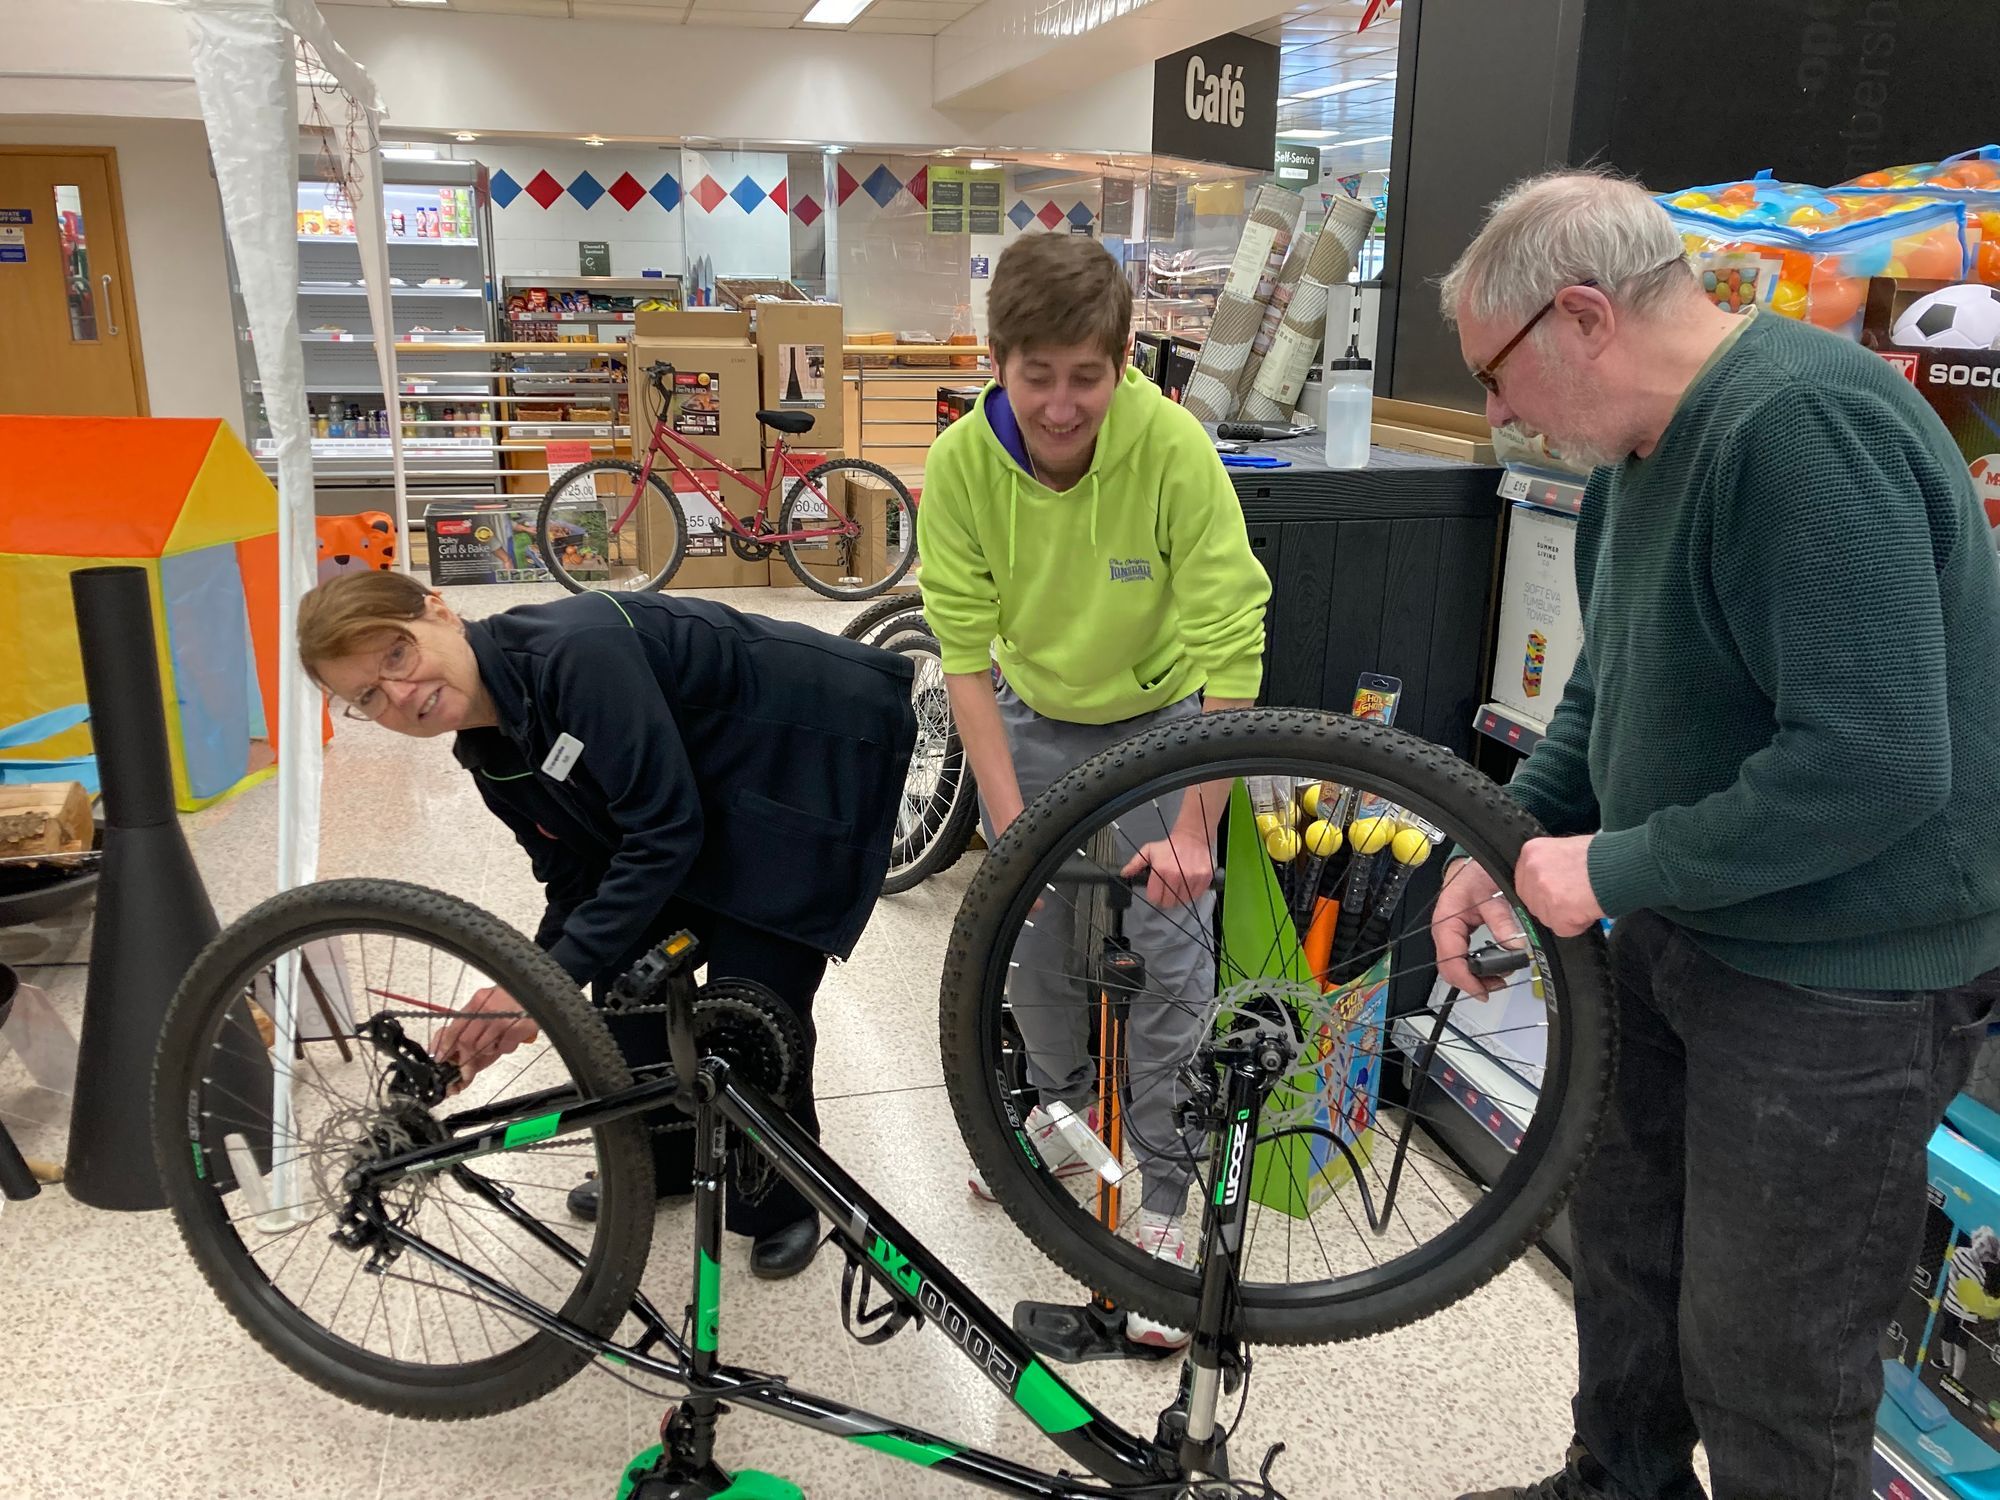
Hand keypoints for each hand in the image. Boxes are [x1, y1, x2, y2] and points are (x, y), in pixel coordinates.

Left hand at [432, 986, 538, 1094]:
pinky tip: (511, 1037)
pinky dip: (505, 1047)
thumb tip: (456, 1039)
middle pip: (467, 1041)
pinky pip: (504, 1048)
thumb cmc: (516, 995)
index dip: (445, 1045)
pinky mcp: (517, 1029)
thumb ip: (474, 1016)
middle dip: (467, 1054)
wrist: (541, 988)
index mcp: (478, 1000)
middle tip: (470, 1060)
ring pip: (484, 1047)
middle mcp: (488, 1009)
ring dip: (489, 1049)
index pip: (454, 1026)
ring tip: (497, 1040)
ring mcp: (502, 1020)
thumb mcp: (490, 998)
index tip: (441, 1056)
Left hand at [1122, 827, 1213, 908]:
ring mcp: (1192, 878)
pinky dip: (1191, 894)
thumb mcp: (1149, 851)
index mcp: (1162, 869)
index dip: (1154, 896)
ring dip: (1179, 898)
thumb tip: (1124, 874)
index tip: (1156, 892)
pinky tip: (1187, 885)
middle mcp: (1177, 875)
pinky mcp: (1204, 879)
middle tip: (1167, 890)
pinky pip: (1195, 896)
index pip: (1154, 898)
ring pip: (1182, 901)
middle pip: (1168, 902)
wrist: (1192, 837)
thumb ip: (1135, 864)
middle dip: (1166, 899)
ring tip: (1177, 887)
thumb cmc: (1170, 846)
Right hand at [1432, 857, 1527, 996]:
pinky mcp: (1457, 933)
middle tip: (1495, 986)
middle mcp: (1444, 930)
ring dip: (1474, 976)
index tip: (1483, 991)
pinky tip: (1489, 968)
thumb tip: (1514, 948)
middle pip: (1449, 968)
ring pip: (1454, 965)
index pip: (1450, 961)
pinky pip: (1460, 956)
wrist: (1474, 863)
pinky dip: (1474, 966)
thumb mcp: (1493, 897)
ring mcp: (1449, 932)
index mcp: (1446, 921)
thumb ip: (1502, 922)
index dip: (1466, 980)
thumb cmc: (1476, 873)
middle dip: (1471, 982)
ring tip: (1497, 978)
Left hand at [1514, 835, 1604, 937]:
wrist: (1621, 865)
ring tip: (1584, 901)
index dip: (1543, 892)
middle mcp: (1532, 869)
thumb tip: (1547, 883)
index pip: (1524, 882)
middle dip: (1553, 906)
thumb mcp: (1566, 849)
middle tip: (1574, 899)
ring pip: (1546, 917)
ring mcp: (1542, 890)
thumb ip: (1550, 865)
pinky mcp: (1556, 910)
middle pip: (1533, 902)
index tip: (1556, 894)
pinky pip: (1562, 928)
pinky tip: (1588, 909)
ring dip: (1566, 916)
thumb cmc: (1601, 856)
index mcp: (1532, 851)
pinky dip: (1577, 925)